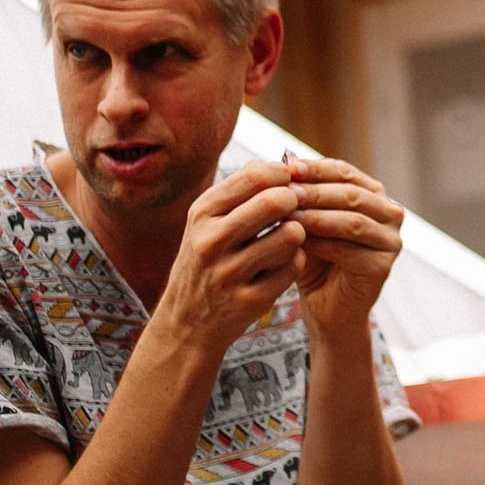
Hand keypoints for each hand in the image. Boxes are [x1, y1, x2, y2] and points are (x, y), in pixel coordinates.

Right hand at [156, 162, 307, 353]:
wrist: (187, 323)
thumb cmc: (206, 261)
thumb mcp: (208, 222)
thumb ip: (241, 191)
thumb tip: (282, 162)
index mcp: (202, 214)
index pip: (255, 176)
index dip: (283, 175)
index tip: (290, 183)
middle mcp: (211, 241)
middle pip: (275, 202)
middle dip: (295, 200)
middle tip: (297, 207)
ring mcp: (229, 273)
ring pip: (290, 236)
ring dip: (298, 233)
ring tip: (289, 237)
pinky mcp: (248, 300)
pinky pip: (292, 267)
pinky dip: (295, 262)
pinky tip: (282, 264)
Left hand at [283, 154, 404, 335]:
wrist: (326, 308)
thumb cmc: (314, 259)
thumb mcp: (306, 219)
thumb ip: (302, 193)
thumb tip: (282, 160)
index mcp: (373, 195)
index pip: (344, 171)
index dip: (315, 168)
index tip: (286, 168)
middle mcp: (389, 214)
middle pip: (351, 194)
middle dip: (315, 192)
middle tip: (285, 192)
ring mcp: (391, 241)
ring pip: (352, 221)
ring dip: (318, 216)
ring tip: (288, 216)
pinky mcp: (384, 267)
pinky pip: (351, 250)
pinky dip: (323, 244)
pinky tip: (299, 242)